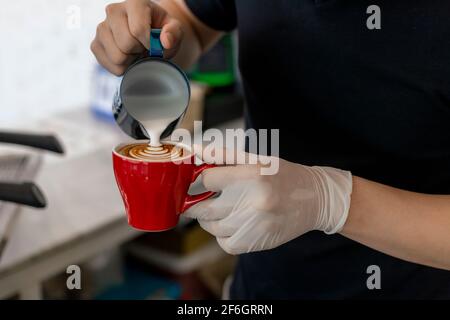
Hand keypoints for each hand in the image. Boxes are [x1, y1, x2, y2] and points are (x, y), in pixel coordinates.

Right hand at [91, 0, 183, 74]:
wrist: (146, 36)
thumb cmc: (160, 31)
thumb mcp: (174, 30)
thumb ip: (174, 33)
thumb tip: (165, 42)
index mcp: (135, 2)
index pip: (138, 28)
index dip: (148, 43)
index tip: (153, 44)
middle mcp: (113, 10)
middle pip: (126, 44)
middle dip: (139, 51)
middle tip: (144, 47)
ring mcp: (101, 27)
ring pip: (117, 56)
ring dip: (131, 60)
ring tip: (135, 51)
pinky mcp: (95, 44)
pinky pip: (110, 65)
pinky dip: (122, 67)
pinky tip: (127, 57)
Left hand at [185, 148, 352, 254]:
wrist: (315, 199)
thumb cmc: (283, 176)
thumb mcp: (256, 159)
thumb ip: (222, 155)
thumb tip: (194, 150)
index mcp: (251, 176)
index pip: (207, 180)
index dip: (200, 179)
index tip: (203, 180)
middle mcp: (252, 202)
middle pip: (204, 208)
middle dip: (196, 203)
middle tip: (198, 199)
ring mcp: (254, 225)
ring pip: (212, 227)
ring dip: (209, 219)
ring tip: (220, 209)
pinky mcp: (257, 242)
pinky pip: (226, 243)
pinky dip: (223, 235)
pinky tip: (231, 224)